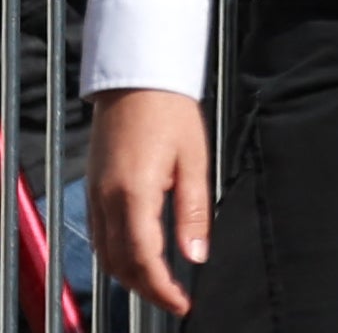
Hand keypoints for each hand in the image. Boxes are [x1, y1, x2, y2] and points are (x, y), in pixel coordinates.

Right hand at [89, 90, 210, 320]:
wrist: (137, 82)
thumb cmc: (171, 114)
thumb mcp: (195, 160)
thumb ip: (195, 212)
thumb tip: (197, 254)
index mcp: (134, 194)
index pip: (143, 258)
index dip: (161, 288)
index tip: (182, 304)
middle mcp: (107, 201)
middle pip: (119, 264)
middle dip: (146, 289)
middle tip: (175, 300)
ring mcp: (94, 197)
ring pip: (105, 254)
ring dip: (130, 276)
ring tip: (161, 285)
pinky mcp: (93, 191)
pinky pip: (99, 236)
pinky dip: (117, 256)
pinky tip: (139, 258)